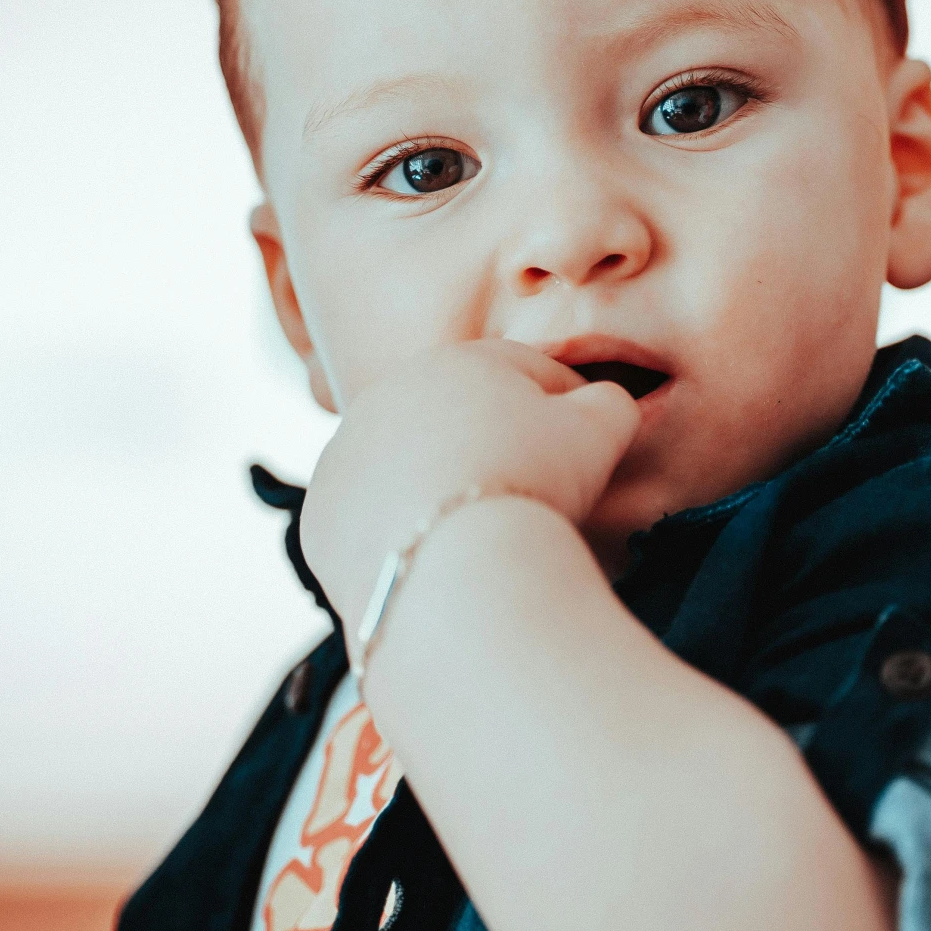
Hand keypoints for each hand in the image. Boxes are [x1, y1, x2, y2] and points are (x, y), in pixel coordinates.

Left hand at [299, 340, 640, 628]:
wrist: (453, 569)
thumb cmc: (532, 485)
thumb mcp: (599, 430)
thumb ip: (609, 402)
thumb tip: (604, 403)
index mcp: (456, 361)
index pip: (524, 372)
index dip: (566, 408)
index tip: (586, 446)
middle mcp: (385, 396)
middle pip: (458, 418)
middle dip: (496, 444)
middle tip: (535, 493)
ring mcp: (344, 456)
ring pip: (409, 466)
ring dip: (443, 487)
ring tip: (484, 531)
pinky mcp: (320, 515)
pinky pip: (373, 520)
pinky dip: (403, 534)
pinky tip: (439, 558)